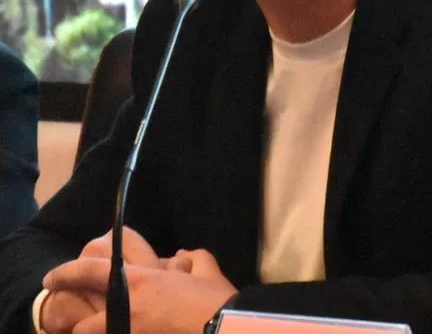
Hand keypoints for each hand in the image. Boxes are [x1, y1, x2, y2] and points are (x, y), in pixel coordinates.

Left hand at [43, 246, 237, 333]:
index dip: (65, 274)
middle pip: (83, 326)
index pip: (90, 273)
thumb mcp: (207, 271)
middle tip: (86, 325)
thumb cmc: (215, 302)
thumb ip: (192, 259)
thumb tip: (181, 258)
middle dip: (81, 327)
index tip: (50, 278)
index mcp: (140, 284)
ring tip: (109, 328)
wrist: (229, 333)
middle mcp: (127, 314)